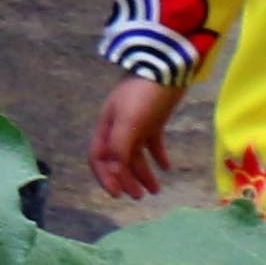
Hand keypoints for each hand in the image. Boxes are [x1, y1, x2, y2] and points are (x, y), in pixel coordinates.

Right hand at [91, 70, 185, 205]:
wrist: (165, 67)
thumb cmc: (143, 95)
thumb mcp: (128, 122)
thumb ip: (119, 147)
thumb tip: (114, 172)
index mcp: (107, 127)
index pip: (99, 158)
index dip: (105, 177)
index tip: (117, 195)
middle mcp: (118, 128)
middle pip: (118, 160)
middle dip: (126, 180)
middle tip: (139, 197)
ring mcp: (136, 124)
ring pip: (136, 155)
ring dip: (143, 173)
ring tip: (155, 190)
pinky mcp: (153, 120)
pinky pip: (153, 144)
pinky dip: (158, 157)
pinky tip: (167, 168)